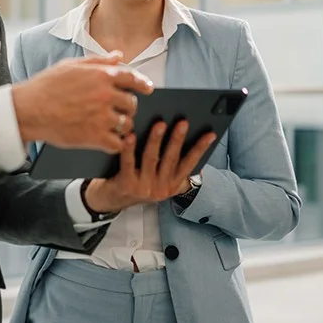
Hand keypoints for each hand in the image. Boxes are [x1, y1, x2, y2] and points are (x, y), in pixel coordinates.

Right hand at [12, 53, 152, 153]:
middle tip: (119, 111)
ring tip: (111, 127)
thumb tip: (119, 56)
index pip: (133, 78)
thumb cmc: (46, 86)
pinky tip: (108, 141)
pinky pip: (118, 144)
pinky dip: (115, 144)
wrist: (28, 109)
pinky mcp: (96, 137)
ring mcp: (102, 117)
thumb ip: (98, 61)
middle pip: (132, 104)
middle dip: (127, 108)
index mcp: (101, 75)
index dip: (142, 84)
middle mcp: (106, 94)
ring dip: (121, 126)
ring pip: (127, 124)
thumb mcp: (71, 66)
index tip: (147, 89)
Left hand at [83, 120, 216, 212]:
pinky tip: (130, 136)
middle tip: (183, 122)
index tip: (210, 134)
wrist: (112, 200)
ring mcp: (143, 187)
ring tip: (160, 123)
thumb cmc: (138, 183)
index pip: (189, 163)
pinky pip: (128, 163)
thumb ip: (176, 171)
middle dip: (178, 139)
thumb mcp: (161, 181)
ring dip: (156, 140)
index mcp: (172, 184)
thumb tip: (195, 154)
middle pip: (171, 159)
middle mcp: (160, 188)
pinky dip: (129, 149)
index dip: (200, 149)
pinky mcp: (126, 185)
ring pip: (151, 159)